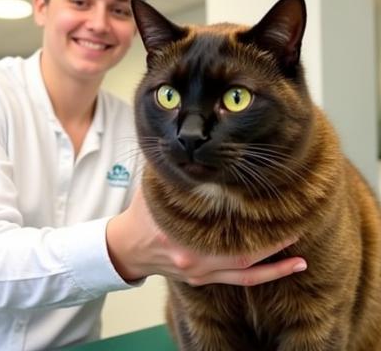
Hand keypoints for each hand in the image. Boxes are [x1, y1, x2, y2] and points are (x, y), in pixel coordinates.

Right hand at [106, 186, 305, 286]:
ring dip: (275, 267)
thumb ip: (172, 175)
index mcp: (181, 234)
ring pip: (245, 272)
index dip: (249, 220)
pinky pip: (239, 281)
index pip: (221, 225)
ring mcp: (201, 273)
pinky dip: (263, 275)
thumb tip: (189, 147)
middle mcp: (195, 258)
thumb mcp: (152, 189)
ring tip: (300, 258)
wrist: (128, 246)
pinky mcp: (203, 280)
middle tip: (296, 228)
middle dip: (271, 243)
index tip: (272, 205)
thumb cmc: (143, 214)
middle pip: (241, 254)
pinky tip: (284, 268)